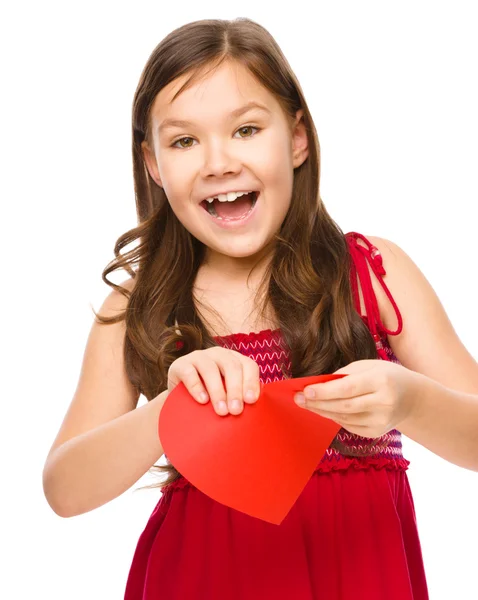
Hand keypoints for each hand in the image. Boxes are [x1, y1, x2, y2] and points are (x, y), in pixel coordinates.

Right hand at [168, 348, 260, 415]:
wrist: (180, 401)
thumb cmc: (211, 402)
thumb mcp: (227, 398)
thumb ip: (240, 400)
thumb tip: (256, 416)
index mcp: (234, 360)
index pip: (248, 365)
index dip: (251, 382)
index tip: (251, 401)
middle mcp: (218, 354)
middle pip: (231, 366)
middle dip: (235, 389)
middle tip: (236, 411)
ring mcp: (198, 356)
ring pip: (211, 369)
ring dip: (218, 391)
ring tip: (221, 411)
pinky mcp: (180, 364)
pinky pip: (189, 372)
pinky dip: (197, 386)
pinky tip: (203, 401)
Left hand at [294, 359, 417, 436]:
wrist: (411, 397)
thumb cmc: (385, 376)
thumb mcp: (368, 366)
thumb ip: (344, 374)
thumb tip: (316, 384)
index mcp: (382, 381)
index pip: (348, 388)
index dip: (325, 391)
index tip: (305, 390)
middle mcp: (384, 403)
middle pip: (343, 405)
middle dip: (318, 403)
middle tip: (297, 398)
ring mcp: (381, 421)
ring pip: (344, 417)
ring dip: (322, 411)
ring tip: (305, 404)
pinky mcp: (376, 432)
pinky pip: (348, 425)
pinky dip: (333, 417)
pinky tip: (321, 410)